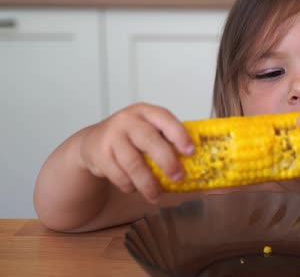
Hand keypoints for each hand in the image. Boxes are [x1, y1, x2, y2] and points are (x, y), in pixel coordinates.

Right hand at [79, 103, 193, 202]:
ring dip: (147, 183)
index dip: (179, 134)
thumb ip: (167, 140)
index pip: (164, 118)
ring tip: (156, 196)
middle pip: (149, 140)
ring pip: (132, 162)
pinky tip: (135, 188)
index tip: (191, 151)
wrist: (93, 142)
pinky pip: (118, 174)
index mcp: (146, 112)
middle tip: (178, 177)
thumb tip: (199, 162)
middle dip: (166, 161)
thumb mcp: (148, 130)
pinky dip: (129, 185)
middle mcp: (127, 120)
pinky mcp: (99, 154)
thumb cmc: (131, 138)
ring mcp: (111, 136)